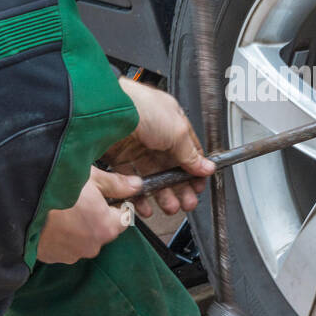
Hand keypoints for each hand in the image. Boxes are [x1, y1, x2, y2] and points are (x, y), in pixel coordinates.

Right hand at [37, 167, 142, 263]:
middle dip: (95, 215)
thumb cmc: (55, 186)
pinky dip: (60, 235)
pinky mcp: (52, 258)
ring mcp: (71, 254)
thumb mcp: (90, 177)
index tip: (104, 194)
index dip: (116, 204)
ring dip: (76, 226)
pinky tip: (48, 220)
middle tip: (78, 197)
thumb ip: (116, 184)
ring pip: (82, 238)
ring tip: (59, 208)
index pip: (123, 218)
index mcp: (106, 227)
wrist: (16, 203)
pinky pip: (63, 246)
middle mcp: (92, 246)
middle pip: (102, 229)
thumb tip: (137, 185)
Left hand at [103, 76, 215, 215]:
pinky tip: (147, 204)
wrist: (109, 111)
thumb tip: (206, 167)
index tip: (198, 187)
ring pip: (153, 177)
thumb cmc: (142, 109)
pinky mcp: (118, 158)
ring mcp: (136, 147)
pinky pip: (132, 181)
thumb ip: (191, 154)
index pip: (188, 151)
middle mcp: (154, 135)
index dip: (194, 171)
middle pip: (171, 168)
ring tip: (170, 207)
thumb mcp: (177, 131)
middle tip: (187, 202)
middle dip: (180, 188)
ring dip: (163, 194)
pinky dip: (140, 195)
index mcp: (172, 123)